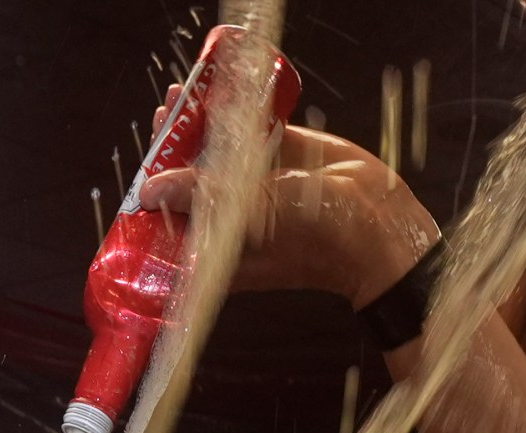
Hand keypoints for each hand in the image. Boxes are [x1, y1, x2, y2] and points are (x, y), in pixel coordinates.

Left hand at [139, 96, 439, 308]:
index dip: (158, 187)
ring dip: (198, 124)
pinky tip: (216, 94)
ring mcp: (256, 183)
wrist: (377, 222)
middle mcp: (233, 215)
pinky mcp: (281, 155)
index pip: (175, 217)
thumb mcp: (255, 217)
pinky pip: (250, 131)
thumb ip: (204, 199)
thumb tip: (154, 188)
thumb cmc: (319, 239)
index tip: (148, 162)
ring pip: (216, 150)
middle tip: (162, 117)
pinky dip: (233, 113)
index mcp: (220, 246)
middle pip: (191, 177)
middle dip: (174, 147)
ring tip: (179, 97)